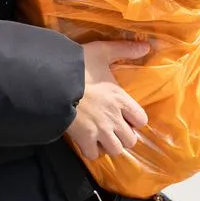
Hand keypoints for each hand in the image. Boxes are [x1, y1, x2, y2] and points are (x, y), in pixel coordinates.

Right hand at [66, 41, 150, 159]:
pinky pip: (93, 154)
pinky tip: (86, 141)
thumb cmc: (78, 66)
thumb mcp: (101, 51)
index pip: (141, 120)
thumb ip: (124, 49)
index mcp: (120, 99)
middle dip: (123, 136)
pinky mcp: (84, 139)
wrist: (53, 82)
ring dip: (109, 145)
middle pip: (131, 140)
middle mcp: (114, 118)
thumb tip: (146, 45)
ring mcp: (100, 131)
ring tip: (101, 137)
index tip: (125, 116)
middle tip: (113, 129)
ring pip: (115, 150)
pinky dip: (91, 150)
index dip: (135, 119)